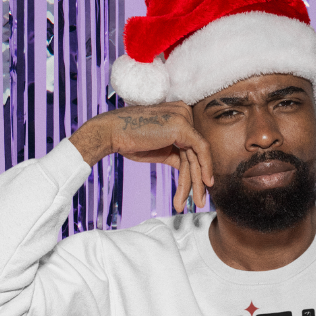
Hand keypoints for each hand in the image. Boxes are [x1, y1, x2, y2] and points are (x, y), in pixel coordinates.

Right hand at [69, 103, 213, 211]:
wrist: (111, 133)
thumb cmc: (130, 141)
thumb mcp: (160, 150)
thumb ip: (177, 155)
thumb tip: (192, 171)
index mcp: (178, 115)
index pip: (192, 147)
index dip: (197, 171)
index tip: (198, 191)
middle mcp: (183, 112)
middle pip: (195, 153)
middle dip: (198, 180)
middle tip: (200, 202)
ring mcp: (183, 117)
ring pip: (196, 156)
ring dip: (195, 183)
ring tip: (196, 203)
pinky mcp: (183, 126)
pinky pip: (201, 150)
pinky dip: (204, 169)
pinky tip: (204, 185)